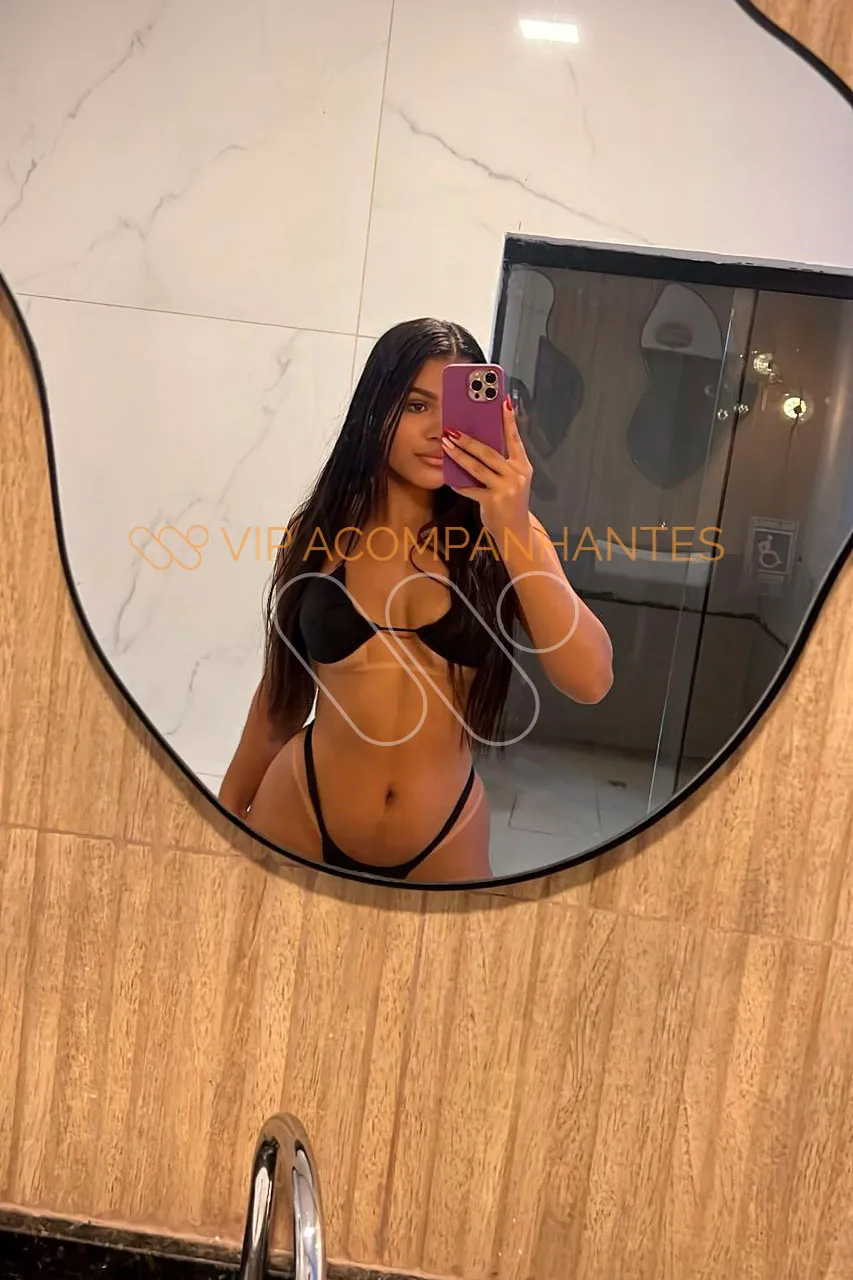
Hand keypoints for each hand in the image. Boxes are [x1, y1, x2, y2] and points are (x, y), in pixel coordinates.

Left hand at [441, 396, 533, 548]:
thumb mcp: (513, 480)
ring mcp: (506, 488)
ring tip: (445, 445)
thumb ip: (502, 463)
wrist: (516, 531)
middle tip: (452, 430)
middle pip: (489, 452)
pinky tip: (448, 475)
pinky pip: (470, 488)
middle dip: (468, 440)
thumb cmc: (511, 502)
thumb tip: (479, 442)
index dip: (508, 420)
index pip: (514, 439)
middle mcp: (517, 475)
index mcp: (523, 466)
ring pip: (476, 467)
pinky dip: (458, 483)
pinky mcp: (493, 501)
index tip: (502, 402)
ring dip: (458, 455)